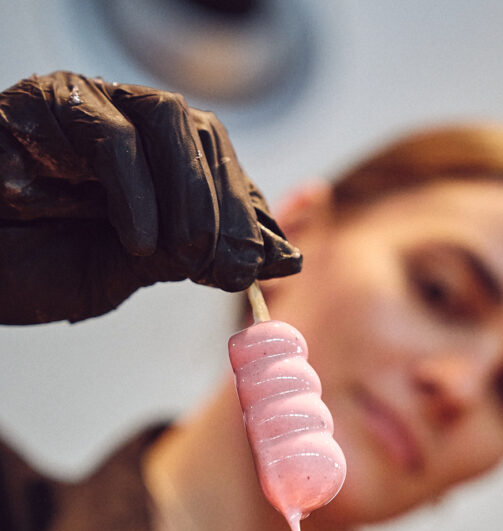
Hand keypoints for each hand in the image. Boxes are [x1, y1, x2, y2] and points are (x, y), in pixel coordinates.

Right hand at [0, 71, 300, 323]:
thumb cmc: (36, 263)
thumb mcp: (130, 271)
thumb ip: (193, 258)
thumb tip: (281, 260)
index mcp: (157, 163)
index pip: (224, 171)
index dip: (253, 215)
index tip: (274, 263)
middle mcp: (133, 126)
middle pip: (207, 139)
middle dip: (230, 210)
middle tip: (237, 267)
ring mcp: (94, 105)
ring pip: (171, 121)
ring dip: (193, 196)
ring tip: (190, 255)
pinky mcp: (50, 102)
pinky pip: (111, 135)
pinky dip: (136, 193)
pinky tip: (139, 243)